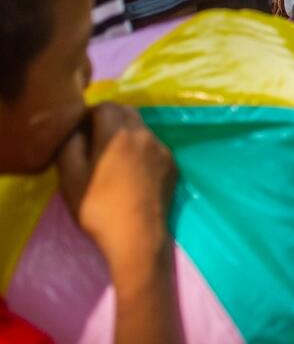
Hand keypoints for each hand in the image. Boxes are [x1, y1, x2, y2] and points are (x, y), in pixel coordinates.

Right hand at [56, 104, 176, 271]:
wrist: (138, 237)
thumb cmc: (98, 208)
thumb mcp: (70, 178)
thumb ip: (70, 146)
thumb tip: (74, 129)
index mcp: (119, 134)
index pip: (104, 106)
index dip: (88, 115)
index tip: (78, 133)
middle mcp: (145, 134)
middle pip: (126, 112)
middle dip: (108, 120)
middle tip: (92, 142)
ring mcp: (162, 149)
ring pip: (142, 129)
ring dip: (125, 134)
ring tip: (110, 159)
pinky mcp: (172, 164)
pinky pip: (153, 146)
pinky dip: (140, 149)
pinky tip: (130, 172)